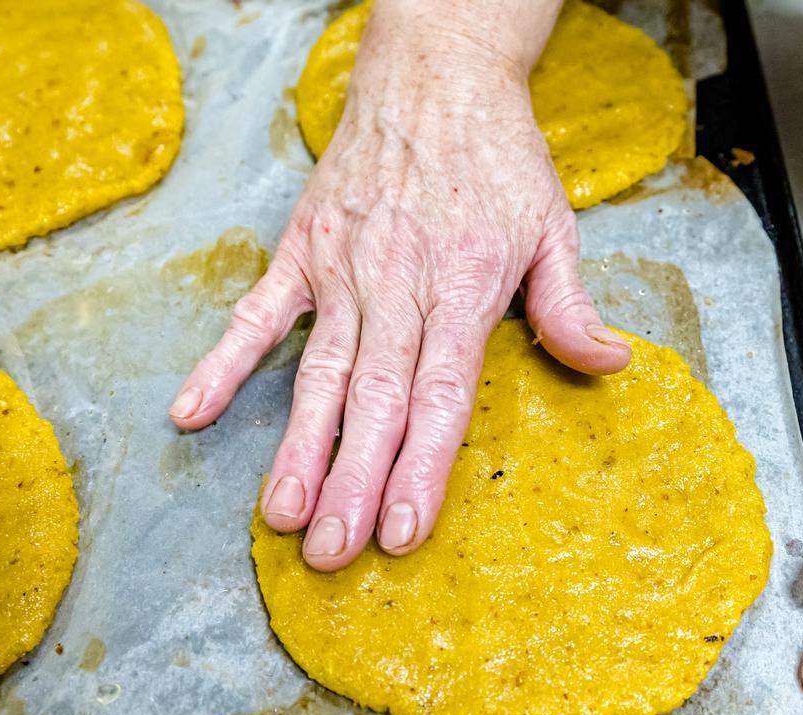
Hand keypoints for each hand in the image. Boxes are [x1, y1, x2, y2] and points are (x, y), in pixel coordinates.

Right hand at [168, 9, 629, 570]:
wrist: (435, 75)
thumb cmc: (498, 158)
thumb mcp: (554, 224)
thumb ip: (570, 305)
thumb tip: (611, 365)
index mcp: (465, 286)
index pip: (442, 395)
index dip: (422, 467)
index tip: (405, 532)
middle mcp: (399, 283)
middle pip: (375, 399)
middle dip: (353, 480)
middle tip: (333, 551)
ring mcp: (343, 267)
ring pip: (319, 371)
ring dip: (297, 445)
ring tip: (280, 514)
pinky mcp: (303, 248)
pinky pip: (258, 312)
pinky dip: (224, 360)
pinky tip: (191, 412)